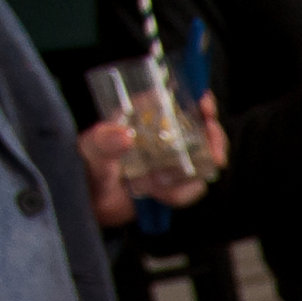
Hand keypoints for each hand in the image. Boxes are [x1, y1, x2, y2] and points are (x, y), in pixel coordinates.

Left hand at [77, 96, 224, 226]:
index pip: (183, 97)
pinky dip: (178, 194)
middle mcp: (167, 133)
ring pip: (205, 163)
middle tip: (213, 156)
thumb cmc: (88, 167)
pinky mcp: (178, 183)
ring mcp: (175, 159)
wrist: (92, 203)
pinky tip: (157, 195)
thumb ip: (103, 142)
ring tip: (156, 184)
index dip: (200, 99)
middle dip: (213, 142)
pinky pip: (193, 188)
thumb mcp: (90, 149)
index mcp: (147, 113)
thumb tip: (124, 136)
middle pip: (206, 129)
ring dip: (187, 177)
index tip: (206, 107)